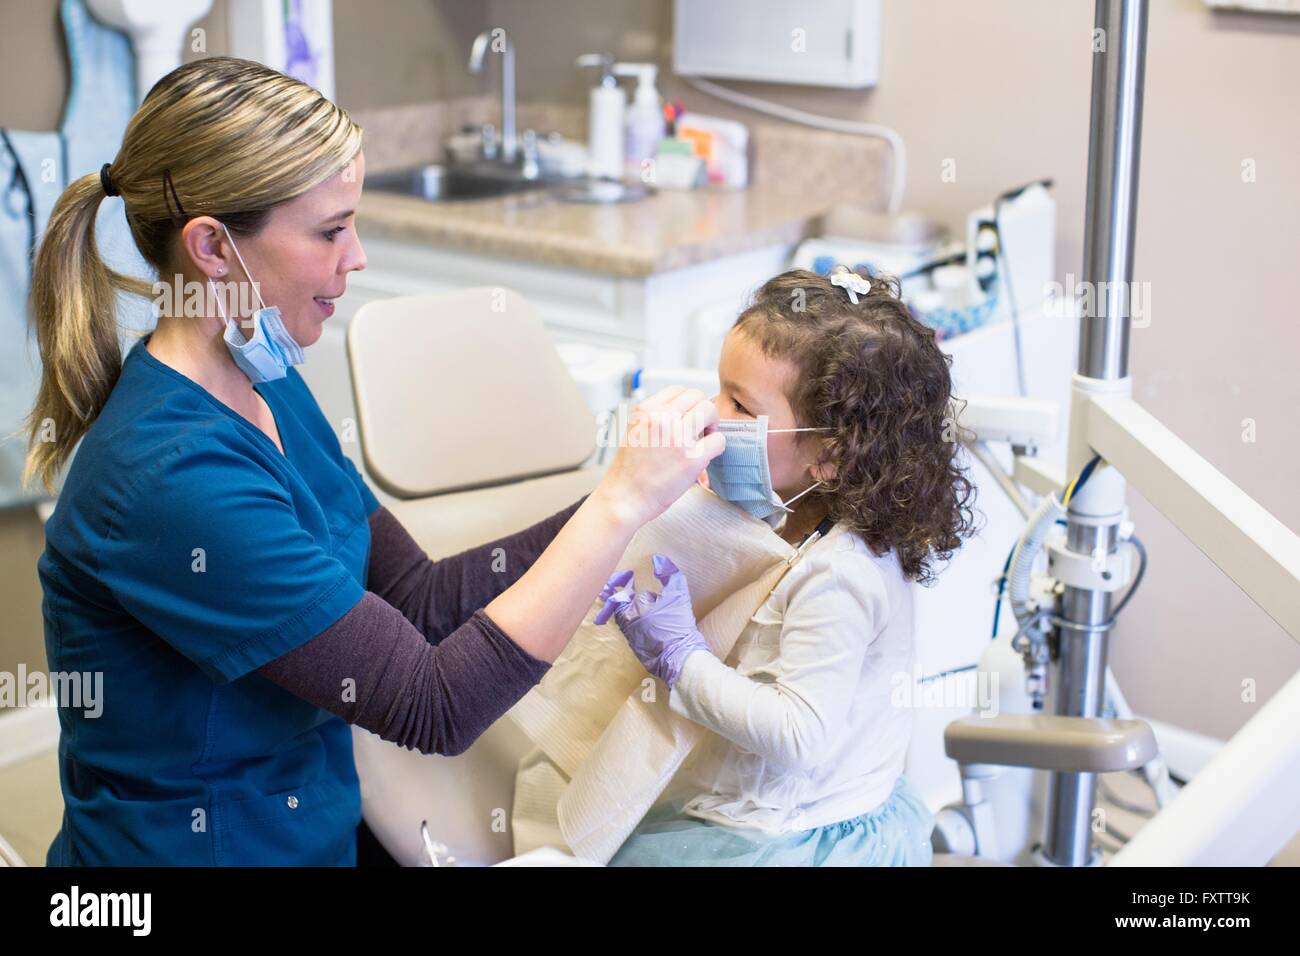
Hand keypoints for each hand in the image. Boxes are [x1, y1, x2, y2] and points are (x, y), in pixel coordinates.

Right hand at [595, 387, 723, 528]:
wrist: (624, 499)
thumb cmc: (628, 471)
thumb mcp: (633, 432)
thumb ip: (653, 418)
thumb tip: (679, 412)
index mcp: (646, 411)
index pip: (678, 390)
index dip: (688, 403)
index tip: (688, 418)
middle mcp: (661, 419)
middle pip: (698, 396)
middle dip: (702, 411)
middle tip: (700, 430)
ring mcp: (677, 437)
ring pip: (710, 411)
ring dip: (712, 425)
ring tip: (704, 441)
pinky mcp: (692, 458)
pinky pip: (719, 440)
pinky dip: (717, 447)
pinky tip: (707, 456)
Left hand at [595, 554, 710, 687]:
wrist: (681, 657)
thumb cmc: (678, 624)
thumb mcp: (678, 595)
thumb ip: (669, 574)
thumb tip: (658, 559)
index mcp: (633, 608)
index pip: (621, 591)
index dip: (623, 580)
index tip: (628, 575)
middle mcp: (626, 623)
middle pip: (618, 605)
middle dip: (621, 596)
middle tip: (623, 587)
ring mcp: (629, 637)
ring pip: (623, 618)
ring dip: (626, 610)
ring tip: (633, 602)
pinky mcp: (635, 648)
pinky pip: (629, 631)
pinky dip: (632, 623)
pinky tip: (643, 621)